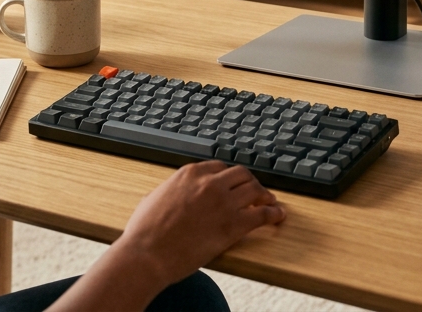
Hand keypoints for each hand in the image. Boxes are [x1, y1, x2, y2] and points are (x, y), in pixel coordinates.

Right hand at [51, 163, 284, 311]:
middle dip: (249, 182)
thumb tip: (172, 194)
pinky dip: (273, 213)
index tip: (234, 183)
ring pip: (254, 190)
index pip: (219, 167)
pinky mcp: (233, 225)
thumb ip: (169, 191)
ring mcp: (223, 202)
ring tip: (270, 201)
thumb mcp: (153, 198)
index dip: (229, 176)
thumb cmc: (144, 232)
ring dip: (264, 195)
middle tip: (255, 191)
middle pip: (241, 174)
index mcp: (190, 173)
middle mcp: (210, 183)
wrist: (147, 254)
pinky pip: (261, 214)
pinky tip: (278, 216)